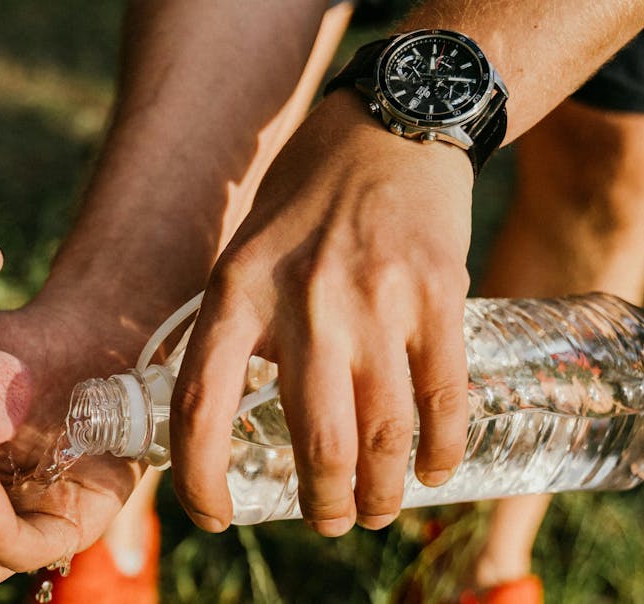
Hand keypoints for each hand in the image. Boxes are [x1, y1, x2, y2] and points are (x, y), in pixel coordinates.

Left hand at [171, 92, 473, 535]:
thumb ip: (237, 330)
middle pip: (316, 442)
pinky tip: (433, 471)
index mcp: (237, 291)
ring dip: (381, 493)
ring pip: (383, 434)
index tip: (213, 514)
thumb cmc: (305, 197)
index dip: (200, 477)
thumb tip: (225, 419)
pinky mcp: (438, 294)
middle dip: (323, 504)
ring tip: (375, 510)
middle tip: (328, 521)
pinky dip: (440, 450)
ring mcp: (376, 300)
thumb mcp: (243, 253)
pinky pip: (443, 397)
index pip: (202, 406)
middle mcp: (303, 302)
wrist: (390, 123)